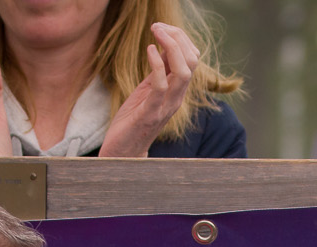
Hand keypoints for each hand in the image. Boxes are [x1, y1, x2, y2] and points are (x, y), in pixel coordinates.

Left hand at [100, 23, 198, 158]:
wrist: (124, 151)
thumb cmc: (134, 119)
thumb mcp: (148, 89)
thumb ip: (159, 72)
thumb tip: (164, 46)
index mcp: (178, 90)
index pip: (192, 58)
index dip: (180, 37)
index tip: (161, 27)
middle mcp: (177, 98)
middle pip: (192, 61)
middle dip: (177, 37)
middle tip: (157, 26)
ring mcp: (166, 106)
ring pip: (183, 72)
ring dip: (171, 47)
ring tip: (156, 32)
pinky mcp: (150, 113)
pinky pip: (161, 86)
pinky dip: (156, 64)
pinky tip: (149, 50)